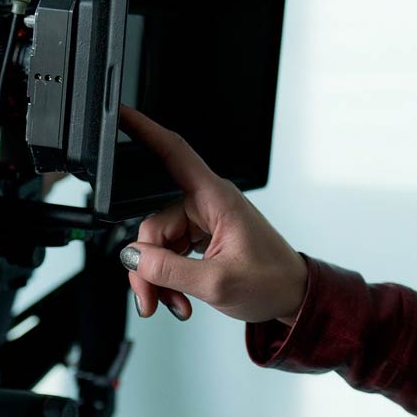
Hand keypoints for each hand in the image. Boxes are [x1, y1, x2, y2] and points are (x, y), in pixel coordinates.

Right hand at [117, 106, 307, 324]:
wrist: (294, 298)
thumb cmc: (273, 282)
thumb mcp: (216, 282)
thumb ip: (169, 270)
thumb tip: (134, 256)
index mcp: (217, 198)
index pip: (176, 154)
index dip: (146, 131)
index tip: (122, 114)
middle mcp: (209, 204)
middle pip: (154, 224)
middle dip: (147, 265)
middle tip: (150, 298)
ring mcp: (206, 220)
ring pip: (159, 244)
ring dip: (159, 277)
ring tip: (175, 302)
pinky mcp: (204, 236)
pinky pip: (171, 253)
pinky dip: (169, 278)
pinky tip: (180, 297)